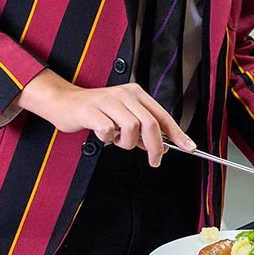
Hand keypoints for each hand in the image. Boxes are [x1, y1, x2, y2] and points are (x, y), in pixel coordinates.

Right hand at [17, 68, 195, 166]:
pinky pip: (108, 131)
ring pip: (131, 128)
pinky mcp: (91, 110)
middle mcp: (125, 94)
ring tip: (116, 140)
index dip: (177, 133)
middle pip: (150, 123)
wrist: (64, 102)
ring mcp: (108, 101)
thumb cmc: (96, 111)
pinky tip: (102, 135)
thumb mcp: (123, 116)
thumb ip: (142, 129)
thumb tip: (163, 146)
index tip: (189, 147)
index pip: (163, 115)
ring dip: (127, 143)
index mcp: (136, 94)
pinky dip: (108, 139)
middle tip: (154, 161)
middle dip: (156, 146)